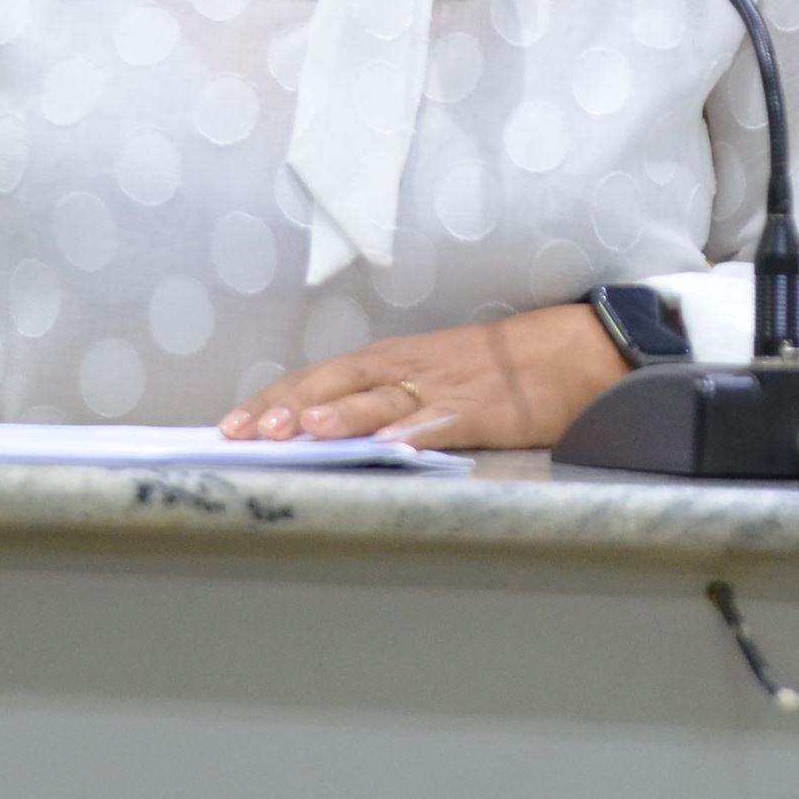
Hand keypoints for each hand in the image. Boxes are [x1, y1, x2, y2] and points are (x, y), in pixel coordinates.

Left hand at [219, 304, 627, 450]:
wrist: (567, 352)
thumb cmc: (492, 370)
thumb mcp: (426, 376)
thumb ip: (378, 401)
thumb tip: (315, 432)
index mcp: (389, 360)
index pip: (317, 378)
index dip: (274, 400)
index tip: (231, 426)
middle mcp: (406, 368)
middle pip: (336, 385)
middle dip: (290, 407)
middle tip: (249, 432)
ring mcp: (442, 387)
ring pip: (381, 401)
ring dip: (342, 415)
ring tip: (305, 431)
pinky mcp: (480, 408)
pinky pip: (442, 422)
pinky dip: (414, 432)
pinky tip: (390, 447)